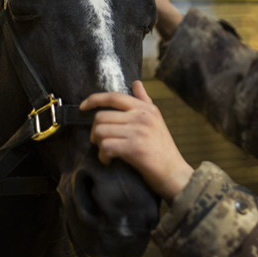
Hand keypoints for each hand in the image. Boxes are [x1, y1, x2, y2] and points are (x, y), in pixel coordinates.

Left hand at [80, 81, 192, 201]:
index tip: (83, 106)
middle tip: (102, 142)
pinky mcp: (134, 148)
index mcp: (146, 108)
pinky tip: (109, 160)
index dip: (94, 99)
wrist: (174, 173)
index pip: (114, 97)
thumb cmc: (163, 149)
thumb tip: (136, 83)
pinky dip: (103, 156)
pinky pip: (106, 146)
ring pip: (100, 131)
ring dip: (99, 145)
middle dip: (96, 132)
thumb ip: (144, 101)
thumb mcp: (157, 120)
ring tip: (107, 152)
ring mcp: (138, 131)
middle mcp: (142, 116)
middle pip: (101, 117)